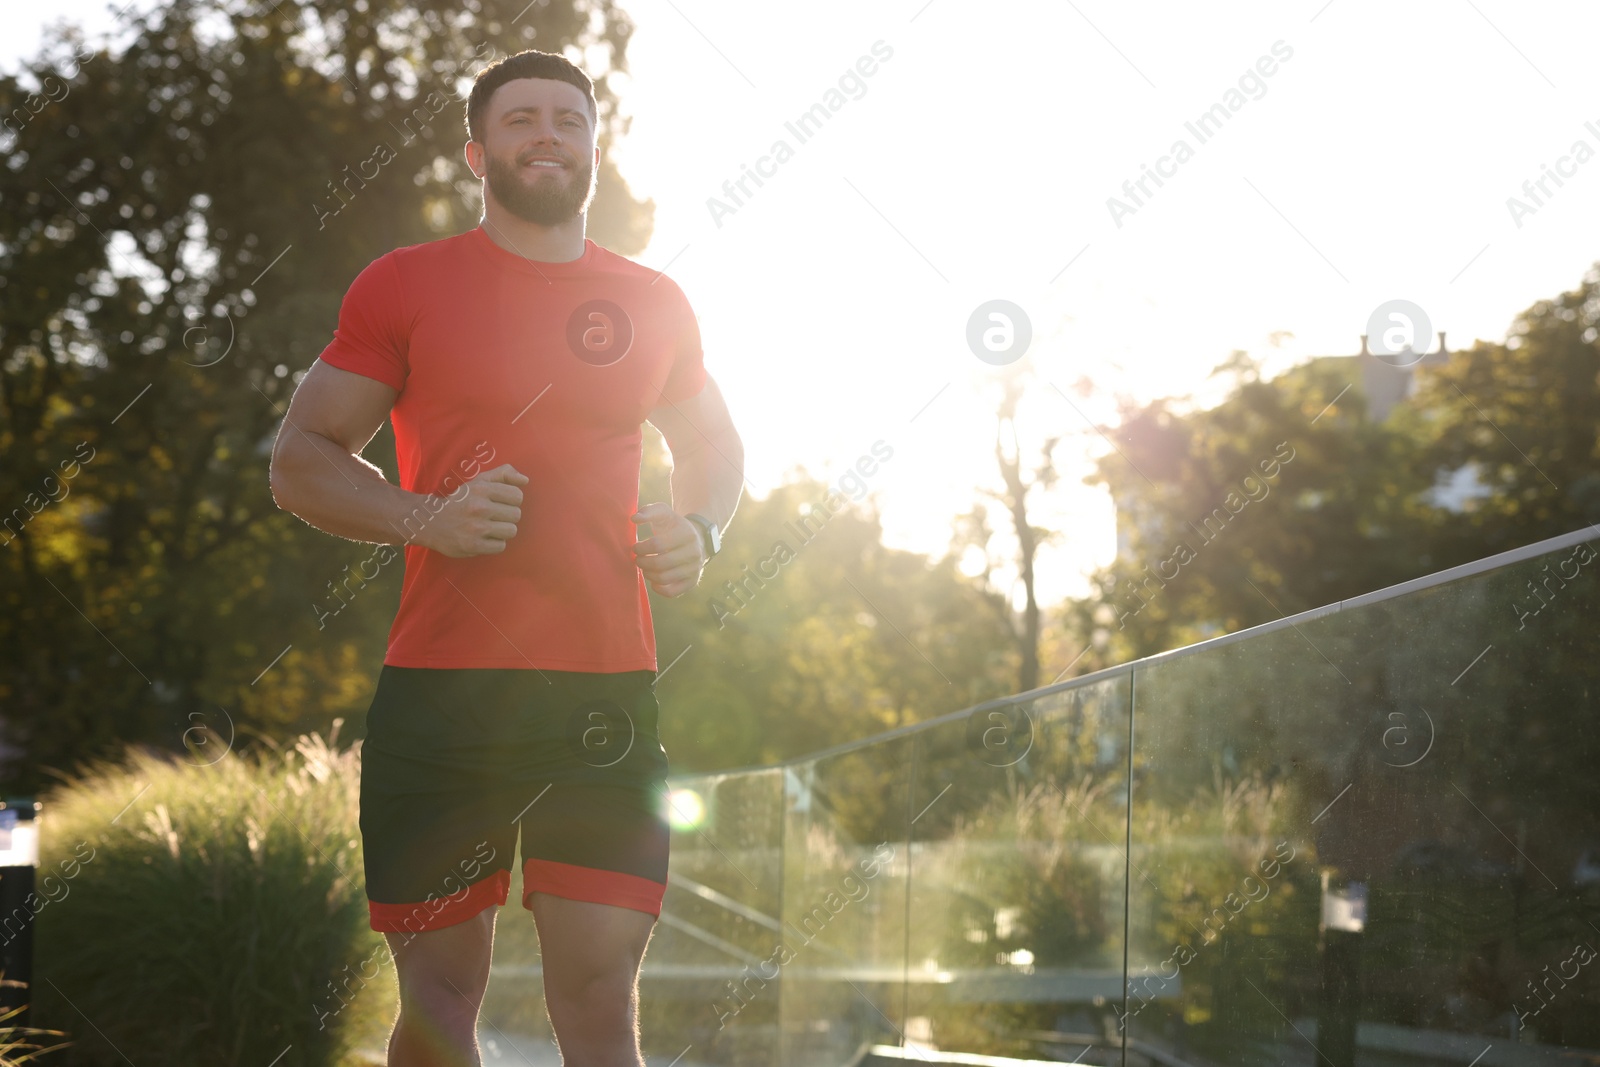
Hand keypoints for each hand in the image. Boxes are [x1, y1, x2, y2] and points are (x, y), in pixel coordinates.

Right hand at [413, 464, 527, 557]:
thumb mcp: (478, 481)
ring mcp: (476, 528)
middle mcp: (479, 507)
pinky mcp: (473, 546)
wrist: (431, 522)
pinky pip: (501, 546)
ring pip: (511, 531)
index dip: (511, 500)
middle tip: (492, 517)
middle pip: (516, 514)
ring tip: (489, 528)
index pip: (517, 495)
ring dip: (502, 531)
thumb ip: (503, 474)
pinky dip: (494, 544)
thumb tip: (525, 480)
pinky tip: (483, 538)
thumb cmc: (461, 501)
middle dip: (507, 516)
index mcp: (482, 489)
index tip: (499, 503)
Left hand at [631, 502, 706, 596]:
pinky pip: (672, 592)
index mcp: (687, 534)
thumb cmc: (674, 526)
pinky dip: (658, 588)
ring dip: (648, 574)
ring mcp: (695, 569)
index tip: (635, 547)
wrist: (697, 539)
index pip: (658, 545)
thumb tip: (634, 519)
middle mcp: (694, 552)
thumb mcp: (664, 513)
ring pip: (664, 578)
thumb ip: (648, 511)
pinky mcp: (693, 582)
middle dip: (642, 562)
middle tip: (637, 559)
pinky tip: (654, 579)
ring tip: (644, 568)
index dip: (641, 548)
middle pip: (660, 563)